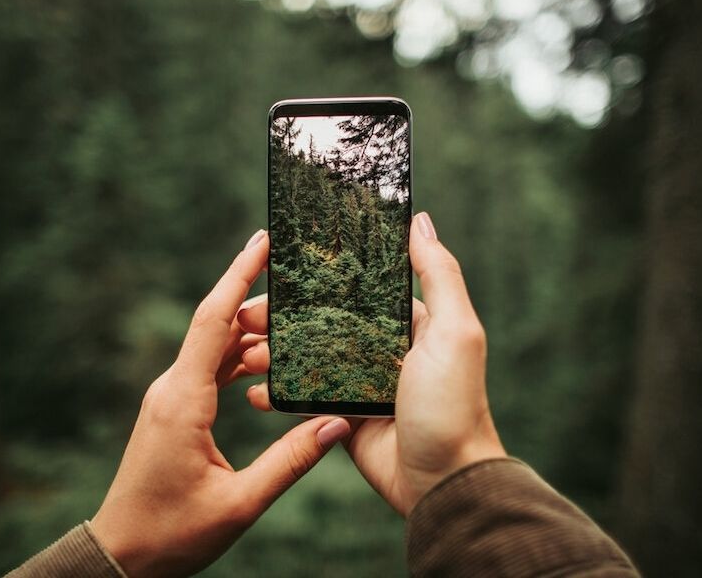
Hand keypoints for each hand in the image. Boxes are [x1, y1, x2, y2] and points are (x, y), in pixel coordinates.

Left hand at [90, 230, 350, 576]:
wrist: (121, 554)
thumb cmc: (172, 533)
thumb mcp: (239, 503)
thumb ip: (290, 462)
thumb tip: (335, 424)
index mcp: (184, 400)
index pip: (214, 321)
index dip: (238, 275)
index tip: (262, 240)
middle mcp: (172, 389)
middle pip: (216, 325)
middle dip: (256, 298)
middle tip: (301, 281)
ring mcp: (170, 398)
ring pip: (213, 347)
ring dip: (250, 331)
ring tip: (293, 317)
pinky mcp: (174, 411)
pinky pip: (208, 369)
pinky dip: (238, 358)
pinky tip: (266, 360)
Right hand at [243, 212, 504, 514]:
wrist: (443, 482)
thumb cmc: (454, 404)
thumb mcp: (456, 332)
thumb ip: (439, 275)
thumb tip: (420, 220)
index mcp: (408, 322)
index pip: (354, 287)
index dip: (316, 276)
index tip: (277, 268)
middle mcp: (382, 348)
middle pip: (320, 319)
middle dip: (281, 315)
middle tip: (246, 316)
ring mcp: (359, 382)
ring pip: (305, 355)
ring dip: (272, 352)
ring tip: (245, 353)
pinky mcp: (342, 416)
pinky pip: (303, 396)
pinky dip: (276, 392)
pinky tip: (254, 391)